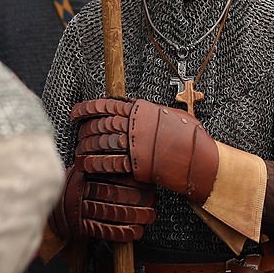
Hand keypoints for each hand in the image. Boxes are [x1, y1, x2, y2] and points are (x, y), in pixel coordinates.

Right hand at [49, 167, 155, 242]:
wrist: (53, 208)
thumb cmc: (75, 188)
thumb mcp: (85, 172)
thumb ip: (103, 169)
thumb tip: (133, 169)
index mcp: (87, 174)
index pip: (115, 178)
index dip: (135, 185)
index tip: (149, 190)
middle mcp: (84, 190)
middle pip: (116, 195)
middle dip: (138, 201)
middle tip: (152, 205)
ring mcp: (82, 209)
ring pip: (112, 213)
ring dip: (134, 217)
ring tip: (148, 218)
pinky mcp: (81, 225)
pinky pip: (104, 230)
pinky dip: (121, 232)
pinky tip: (134, 233)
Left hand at [71, 98, 219, 201]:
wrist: (197, 155)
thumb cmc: (188, 134)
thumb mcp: (170, 114)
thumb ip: (152, 113)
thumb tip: (143, 110)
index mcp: (141, 109)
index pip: (106, 105)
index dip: (87, 109)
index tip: (75, 113)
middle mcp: (134, 124)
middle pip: (101, 126)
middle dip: (86, 132)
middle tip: (78, 136)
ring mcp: (134, 144)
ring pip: (101, 143)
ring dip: (87, 149)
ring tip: (79, 153)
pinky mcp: (135, 163)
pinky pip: (109, 163)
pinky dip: (95, 165)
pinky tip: (86, 166)